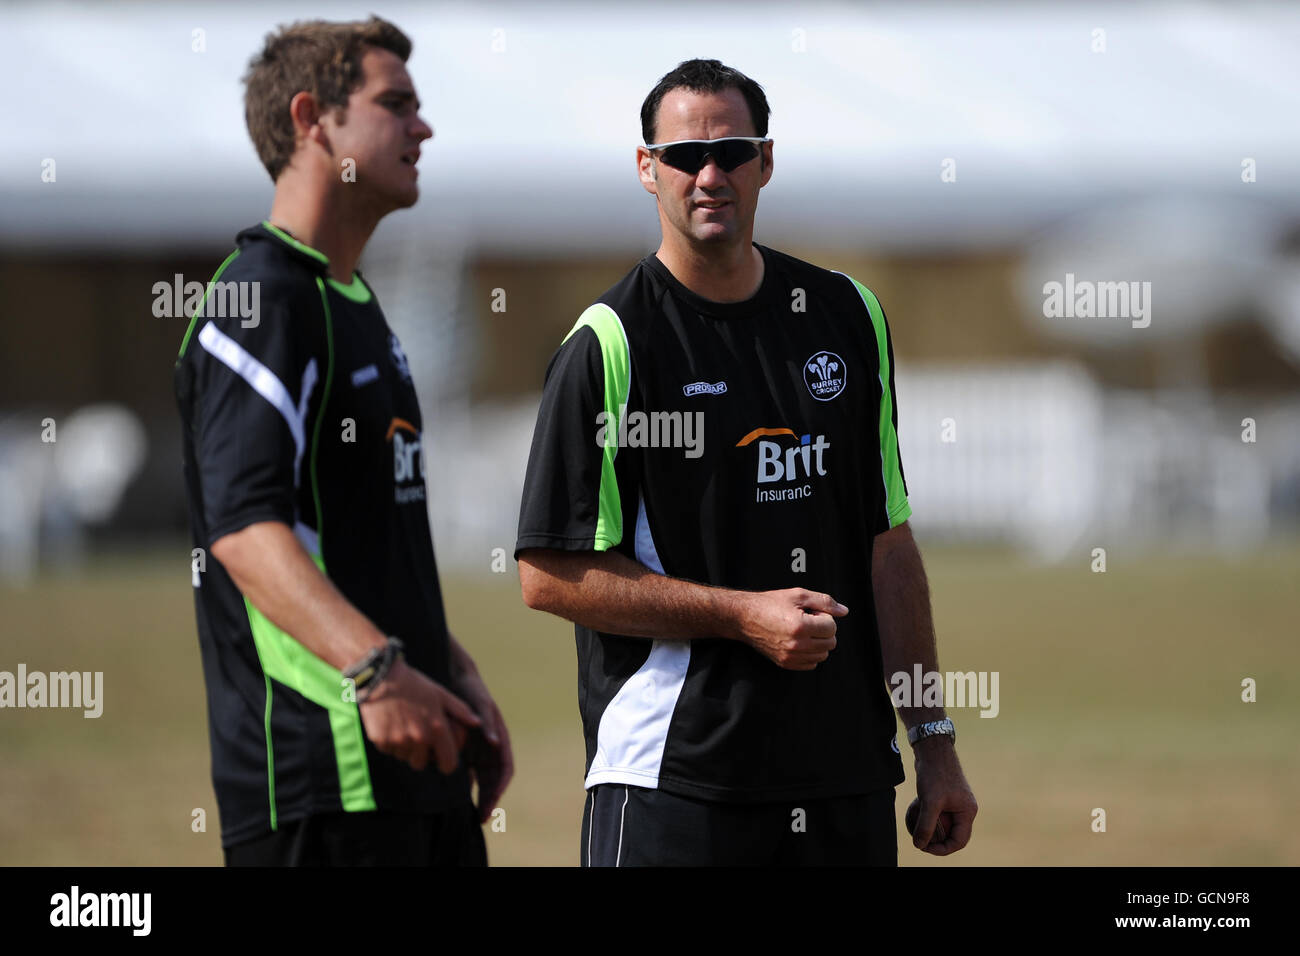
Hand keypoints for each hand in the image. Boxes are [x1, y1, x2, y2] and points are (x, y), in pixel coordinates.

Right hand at [358, 658, 481, 773]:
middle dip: (421, 755)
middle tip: (418, 738)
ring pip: (404, 757)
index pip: (448, 764)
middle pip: (422, 763)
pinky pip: (389, 750)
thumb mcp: (441, 694)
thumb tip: (478, 723)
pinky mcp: (380, 740)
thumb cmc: (415, 684)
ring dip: (405, 748)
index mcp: (437, 729)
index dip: (446, 763)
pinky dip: (390, 742)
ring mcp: (398, 741)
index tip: (441, 758)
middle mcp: (418, 738)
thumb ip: (460, 711)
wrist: (381, 676)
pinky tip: (391, 724)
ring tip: (404, 726)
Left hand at [452, 666, 514, 824]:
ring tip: (472, 814)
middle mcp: (491, 747)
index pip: (505, 770)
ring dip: (479, 796)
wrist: (455, 678)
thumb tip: (495, 743)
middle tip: (480, 818)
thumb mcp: (480, 703)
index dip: (499, 789)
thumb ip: (487, 722)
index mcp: (499, 738)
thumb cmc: (471, 690)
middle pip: (494, 780)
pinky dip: (464, 784)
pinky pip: (467, 771)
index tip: (490, 805)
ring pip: (481, 779)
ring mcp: (478, 749)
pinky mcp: (465, 749)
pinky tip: (454, 796)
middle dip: (490, 800)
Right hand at [737, 588, 845, 670]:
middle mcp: (796, 644)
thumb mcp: (798, 595)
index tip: (813, 613)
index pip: (832, 628)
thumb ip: (824, 601)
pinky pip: (811, 664)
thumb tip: (844, 611)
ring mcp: (790, 656)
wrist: (745, 617)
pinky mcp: (785, 663)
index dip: (825, 617)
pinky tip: (800, 642)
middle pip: (830, 643)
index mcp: (800, 626)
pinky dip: (810, 654)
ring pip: (822, 655)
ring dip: (818, 642)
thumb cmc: (770, 603)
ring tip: (803, 631)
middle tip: (809, 621)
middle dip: (824, 630)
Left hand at [909, 737, 976, 854]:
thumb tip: (919, 845)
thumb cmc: (935, 774)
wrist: (932, 749)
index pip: (959, 841)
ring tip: (913, 826)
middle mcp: (964, 809)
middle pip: (951, 834)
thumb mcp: (930, 802)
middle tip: (918, 840)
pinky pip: (935, 812)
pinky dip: (924, 813)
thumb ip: (926, 825)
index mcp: (967, 812)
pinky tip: (912, 810)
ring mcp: (954, 802)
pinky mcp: (943, 796)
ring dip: (927, 826)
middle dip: (935, 840)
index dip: (943, 849)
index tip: (925, 848)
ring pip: (941, 823)